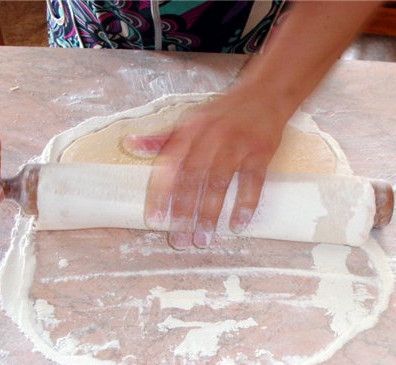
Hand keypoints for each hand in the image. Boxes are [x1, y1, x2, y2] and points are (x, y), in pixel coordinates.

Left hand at [128, 85, 290, 248]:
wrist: (265, 94)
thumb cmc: (223, 112)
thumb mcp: (190, 120)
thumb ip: (162, 138)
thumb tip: (130, 144)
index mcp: (190, 130)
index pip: (171, 165)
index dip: (162, 194)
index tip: (157, 220)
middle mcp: (211, 136)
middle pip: (194, 178)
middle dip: (185, 211)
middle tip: (180, 240)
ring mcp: (238, 143)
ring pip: (220, 183)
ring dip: (211, 214)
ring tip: (204, 239)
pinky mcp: (261, 151)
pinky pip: (253, 182)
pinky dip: (246, 204)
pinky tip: (238, 225)